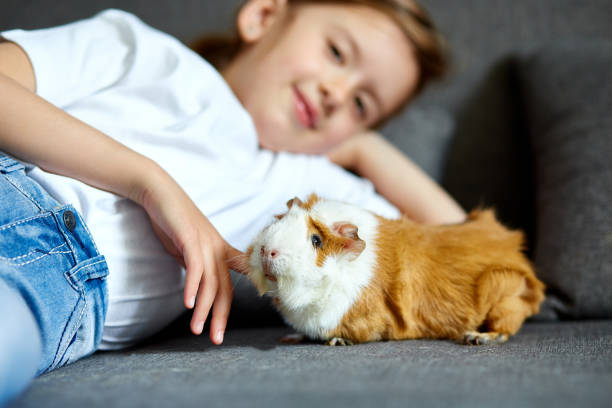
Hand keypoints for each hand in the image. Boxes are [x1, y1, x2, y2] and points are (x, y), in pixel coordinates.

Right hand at [136, 167, 247, 343]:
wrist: (159, 192)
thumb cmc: (173, 221)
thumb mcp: (188, 248)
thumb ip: (196, 266)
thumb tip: (198, 287)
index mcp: (220, 250)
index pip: (238, 277)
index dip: (244, 297)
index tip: (248, 310)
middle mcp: (218, 248)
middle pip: (225, 288)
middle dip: (221, 317)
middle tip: (216, 339)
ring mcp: (206, 243)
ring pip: (210, 283)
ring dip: (203, 309)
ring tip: (197, 330)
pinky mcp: (190, 238)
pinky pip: (195, 268)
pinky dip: (192, 288)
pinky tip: (187, 305)